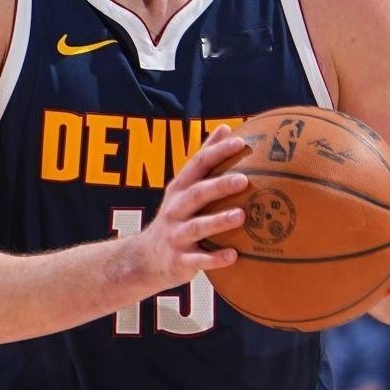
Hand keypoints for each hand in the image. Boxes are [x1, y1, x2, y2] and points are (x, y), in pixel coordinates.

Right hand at [123, 128, 250, 295]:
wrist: (145, 259)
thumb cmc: (175, 218)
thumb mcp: (183, 187)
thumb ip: (203, 161)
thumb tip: (226, 129)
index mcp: (180, 189)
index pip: (198, 164)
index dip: (217, 152)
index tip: (240, 142)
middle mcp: (175, 210)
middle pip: (197, 193)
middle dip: (219, 185)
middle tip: (244, 179)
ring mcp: (176, 236)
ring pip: (197, 227)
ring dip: (218, 221)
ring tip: (240, 216)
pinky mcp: (179, 261)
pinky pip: (198, 260)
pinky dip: (215, 259)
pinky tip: (233, 256)